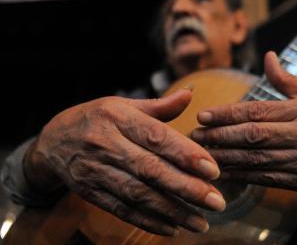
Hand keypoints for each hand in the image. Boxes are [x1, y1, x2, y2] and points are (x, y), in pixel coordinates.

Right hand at [25, 89, 224, 235]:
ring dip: (172, 211)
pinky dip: (148, 220)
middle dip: (186, 188)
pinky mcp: (91, 192)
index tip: (213, 170)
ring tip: (201, 222)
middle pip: (150, 170)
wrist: (53, 141)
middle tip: (217, 202)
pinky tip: (172, 228)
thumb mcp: (123, 105)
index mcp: (118, 117)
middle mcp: (106, 144)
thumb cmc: (97, 118)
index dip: (185, 154)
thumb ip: (159, 105)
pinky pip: (121, 209)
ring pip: (138, 194)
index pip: (156, 137)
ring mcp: (96, 171)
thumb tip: (191, 94)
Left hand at [192, 51, 296, 194]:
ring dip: (226, 157)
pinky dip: (243, 175)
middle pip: (252, 135)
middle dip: (219, 136)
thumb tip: (268, 57)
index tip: (203, 116)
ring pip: (256, 158)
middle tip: (195, 136)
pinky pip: (266, 177)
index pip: (257, 111)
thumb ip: (287, 80)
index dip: (227, 114)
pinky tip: (224, 172)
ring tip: (202, 154)